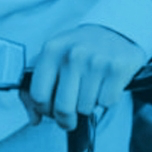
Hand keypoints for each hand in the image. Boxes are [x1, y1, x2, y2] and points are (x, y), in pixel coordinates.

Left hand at [26, 24, 144, 130]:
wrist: (113, 31)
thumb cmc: (78, 51)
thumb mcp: (53, 60)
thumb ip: (37, 89)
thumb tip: (34, 120)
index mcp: (51, 51)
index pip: (39, 96)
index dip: (44, 110)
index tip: (51, 112)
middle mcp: (73, 54)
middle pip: (63, 107)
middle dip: (65, 120)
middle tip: (69, 119)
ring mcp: (96, 61)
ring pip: (85, 108)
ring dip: (87, 106)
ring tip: (89, 91)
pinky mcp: (117, 69)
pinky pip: (106, 103)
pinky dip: (105, 100)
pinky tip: (104, 86)